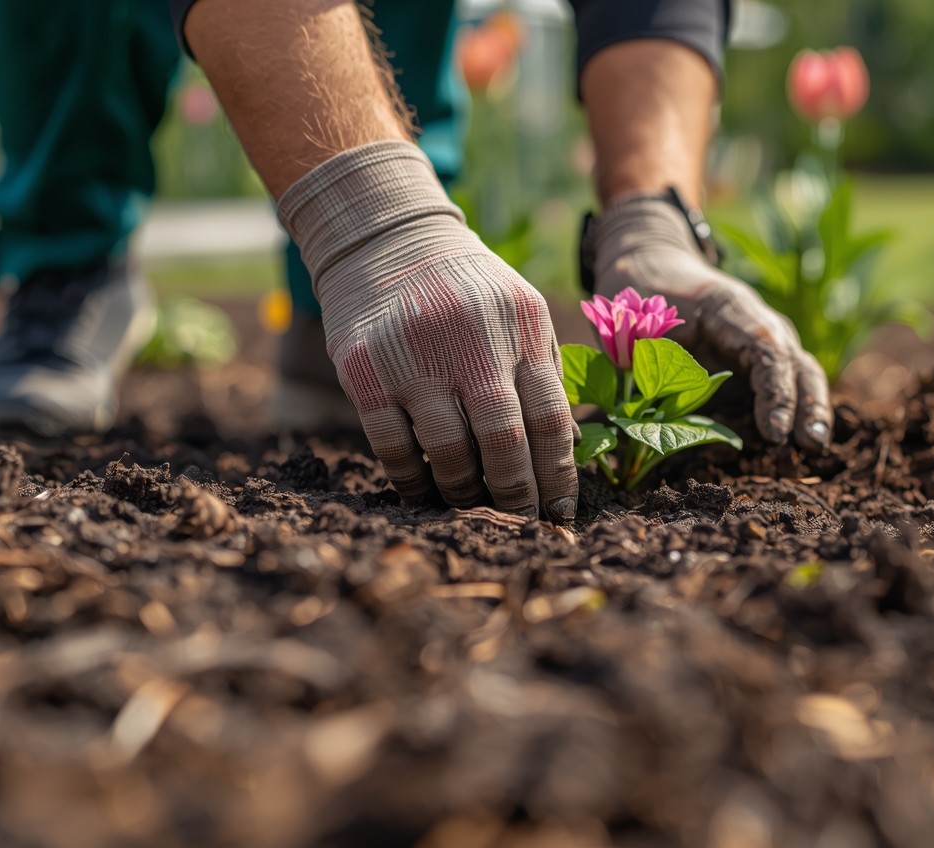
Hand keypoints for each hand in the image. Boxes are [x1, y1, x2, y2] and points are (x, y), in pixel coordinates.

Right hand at [278, 142, 577, 520]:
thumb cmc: (468, 290)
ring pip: (448, 452)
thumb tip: (568, 455)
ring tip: (473, 505)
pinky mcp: (364, 369)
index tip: (561, 512)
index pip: (551, 419)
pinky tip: (425, 492)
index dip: (558, 477)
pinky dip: (412, 481)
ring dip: (464, 492)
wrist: (387, 238)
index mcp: (522, 327)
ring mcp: (413, 355)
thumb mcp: (519, 311)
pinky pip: (392, 448)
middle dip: (517, 495)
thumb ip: (543, 372)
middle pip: (503, 441)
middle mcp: (470, 340)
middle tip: (521, 522)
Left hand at [587, 193, 832, 451]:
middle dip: (809, 404)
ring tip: (813, 449)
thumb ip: (647, 365)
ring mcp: (766, 338)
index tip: (775, 432)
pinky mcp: (761, 358)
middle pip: (797, 362)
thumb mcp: (636, 326)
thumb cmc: (643, 298)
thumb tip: (647, 416)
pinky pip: (788, 383)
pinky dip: (796, 411)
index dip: (775, 393)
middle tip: (812, 445)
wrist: (655, 269)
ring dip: (811, 410)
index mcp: (731, 308)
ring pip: (802, 373)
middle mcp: (759, 321)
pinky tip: (798, 444)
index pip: (767, 350)